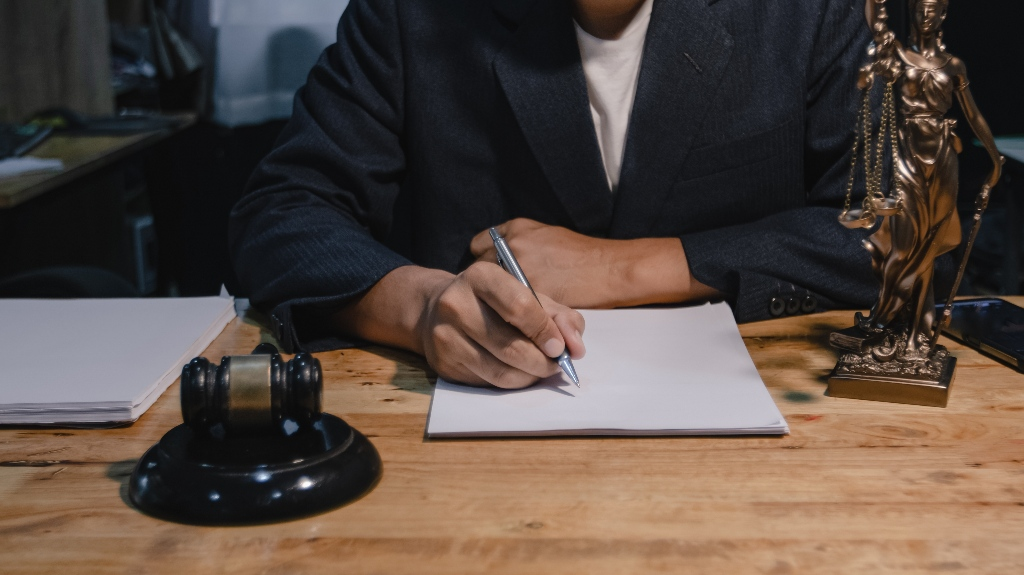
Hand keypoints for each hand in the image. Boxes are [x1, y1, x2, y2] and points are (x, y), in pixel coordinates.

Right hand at [420, 262, 584, 388]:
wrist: (436, 310)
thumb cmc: (492, 302)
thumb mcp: (525, 295)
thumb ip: (558, 316)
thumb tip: (576, 348)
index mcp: (481, 277)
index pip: (519, 306)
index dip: (545, 331)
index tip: (560, 347)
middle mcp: (456, 304)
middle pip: (510, 345)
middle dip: (542, 362)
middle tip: (556, 365)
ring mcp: (445, 336)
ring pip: (500, 371)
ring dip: (529, 377)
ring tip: (540, 370)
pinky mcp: (444, 364)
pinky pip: (488, 383)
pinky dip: (511, 382)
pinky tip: (517, 372)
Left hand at [470, 219, 615, 306]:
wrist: (609, 269)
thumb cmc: (582, 255)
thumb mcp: (547, 235)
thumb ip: (520, 243)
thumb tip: (501, 257)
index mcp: (516, 230)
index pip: (479, 246)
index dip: (485, 261)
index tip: (491, 271)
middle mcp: (513, 248)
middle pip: (481, 270)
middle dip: (488, 283)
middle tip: (499, 293)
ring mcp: (520, 272)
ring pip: (492, 291)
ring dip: (497, 299)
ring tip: (510, 305)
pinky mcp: (530, 296)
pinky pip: (508, 308)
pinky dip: (511, 313)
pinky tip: (522, 314)